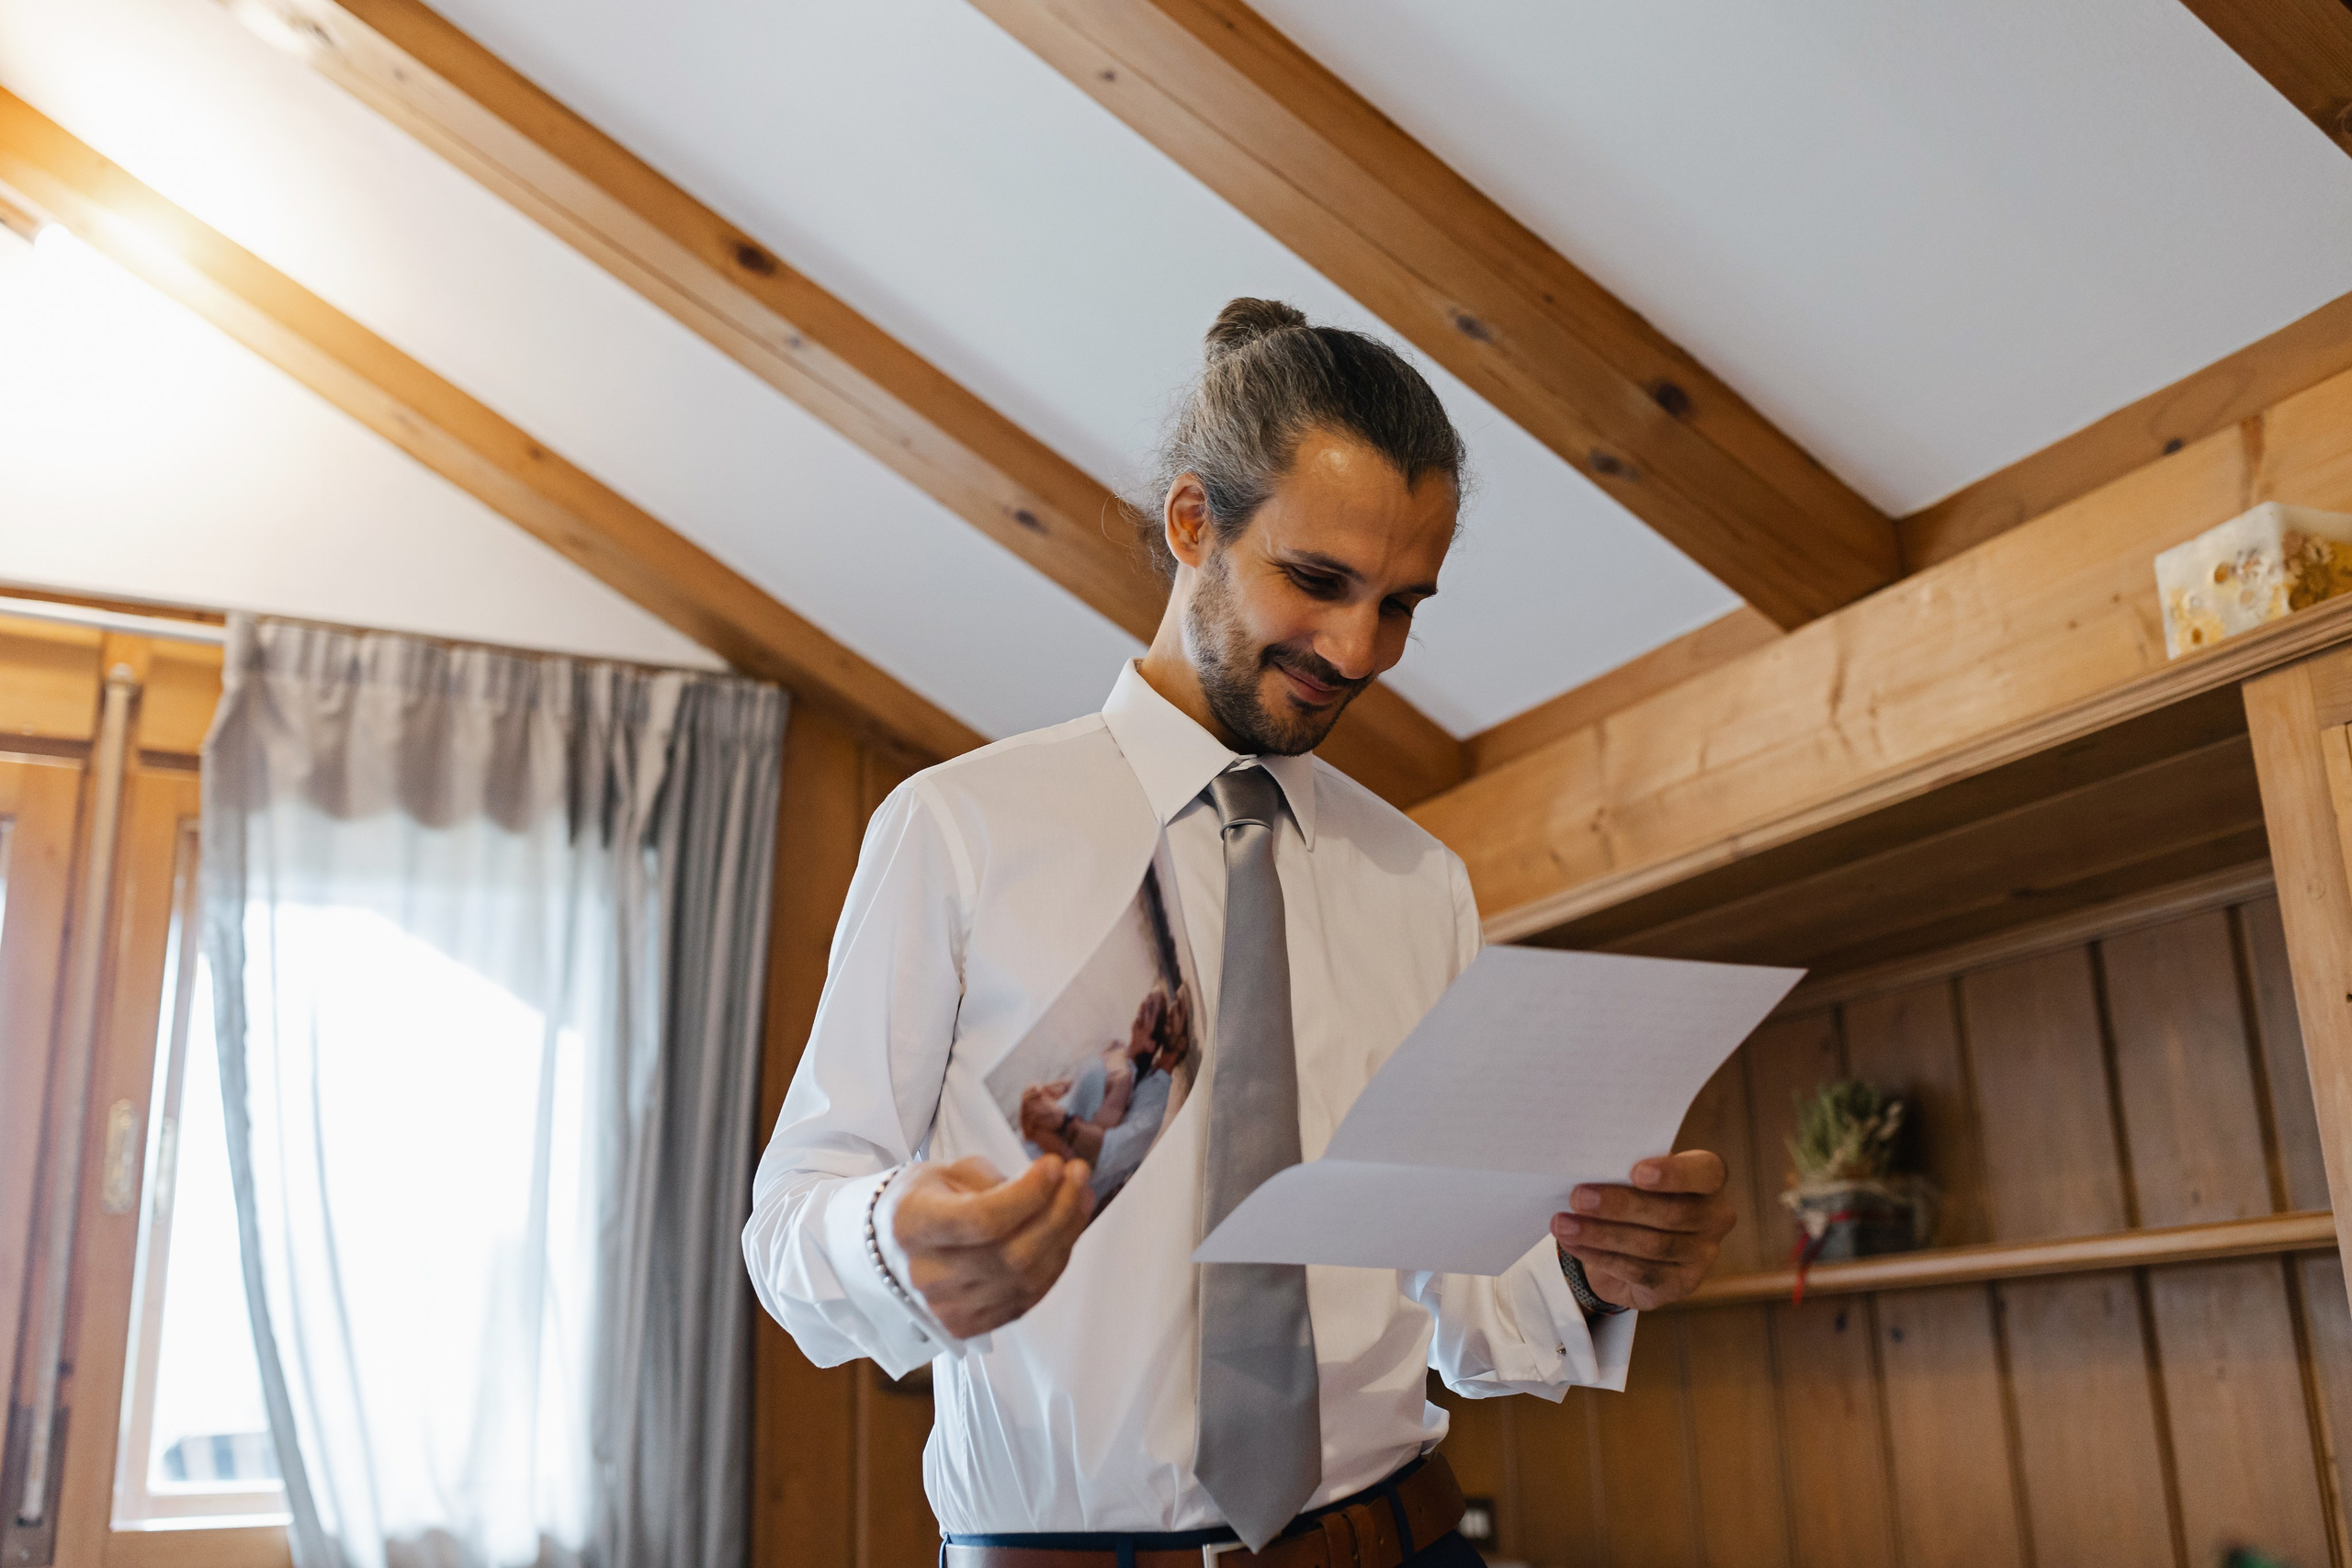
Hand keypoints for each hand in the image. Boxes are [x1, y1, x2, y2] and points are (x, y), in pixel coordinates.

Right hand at [886, 1154, 1094, 1337]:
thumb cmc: (923, 1201)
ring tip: (1080, 1197)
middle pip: (1012, 1253)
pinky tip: (1066, 1230)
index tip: (1053, 1164)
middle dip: (1058, 1210)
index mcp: (912, 1226)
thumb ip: (994, 1181)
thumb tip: (1052, 1184)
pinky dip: (1055, 1263)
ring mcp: (947, 1308)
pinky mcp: (969, 1326)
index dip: (1029, 1194)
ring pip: (1027, 1278)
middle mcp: (926, 1275)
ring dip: (1065, 1234)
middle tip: (1079, 1174)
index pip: (983, 1219)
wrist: (890, 1249)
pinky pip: (1027, 1298)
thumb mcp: (946, 1173)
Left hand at [1550, 1150, 1735, 1311]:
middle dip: (1620, 1206)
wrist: (1638, 1242)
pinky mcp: (1680, 1284)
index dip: (1673, 1173)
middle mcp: (1715, 1217)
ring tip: (1563, 1224)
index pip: (1706, 1172)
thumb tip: (1585, 1169)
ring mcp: (1702, 1255)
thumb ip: (1625, 1170)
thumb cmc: (1636, 1194)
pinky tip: (1573, 1244)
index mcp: (1709, 1179)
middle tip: (1578, 1197)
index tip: (1636, 1172)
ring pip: (1652, 1246)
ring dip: (1600, 1234)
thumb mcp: (1635, 1176)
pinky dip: (1600, 1257)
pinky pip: (1638, 1271)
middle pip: (1671, 1213)